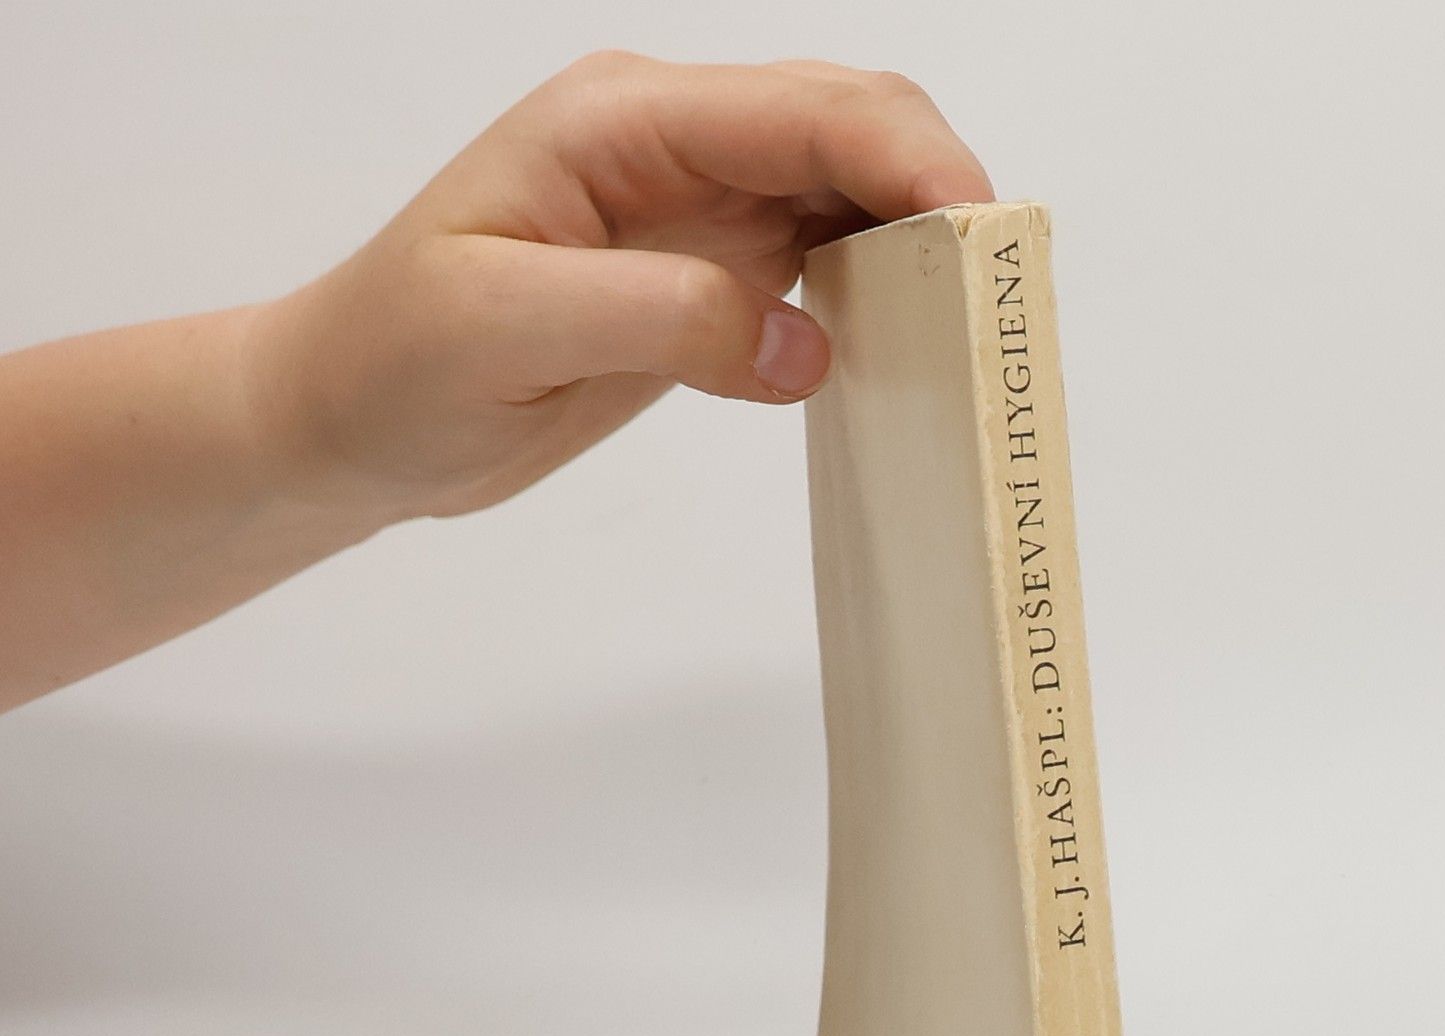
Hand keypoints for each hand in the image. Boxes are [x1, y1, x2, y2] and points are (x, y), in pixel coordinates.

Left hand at [255, 54, 992, 523]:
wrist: (352, 420)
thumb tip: (804, 347)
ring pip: (850, 194)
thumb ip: (661, 319)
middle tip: (998, 300)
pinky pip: (823, 264)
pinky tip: (904, 347)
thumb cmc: (394, 363)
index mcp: (624, 123)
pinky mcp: (708, 278)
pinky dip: (879, 296)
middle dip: (939, 194)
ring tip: (973, 328)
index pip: (806, 112)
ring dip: (920, 246)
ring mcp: (698, 209)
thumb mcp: (504, 330)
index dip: (911, 163)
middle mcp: (674, 145)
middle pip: (850, 129)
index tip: (982, 243)